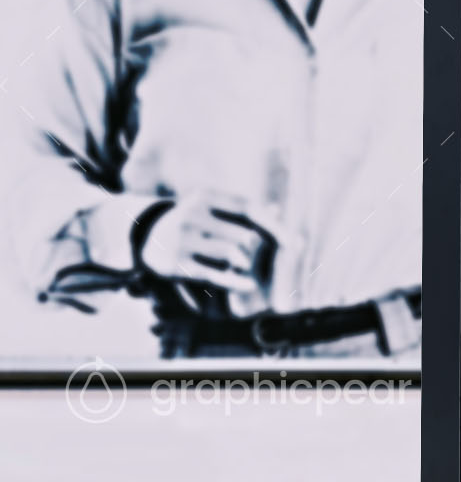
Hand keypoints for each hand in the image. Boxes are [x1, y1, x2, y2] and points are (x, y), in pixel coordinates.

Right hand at [135, 193, 275, 296]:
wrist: (147, 238)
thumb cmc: (194, 222)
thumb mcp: (214, 209)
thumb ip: (245, 211)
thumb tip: (280, 210)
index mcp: (205, 197)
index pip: (248, 208)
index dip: (273, 225)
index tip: (292, 242)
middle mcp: (191, 215)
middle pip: (243, 236)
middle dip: (253, 250)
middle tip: (250, 256)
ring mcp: (181, 239)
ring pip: (232, 255)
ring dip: (242, 264)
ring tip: (238, 266)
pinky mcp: (175, 264)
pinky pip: (216, 276)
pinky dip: (237, 282)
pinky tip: (249, 285)